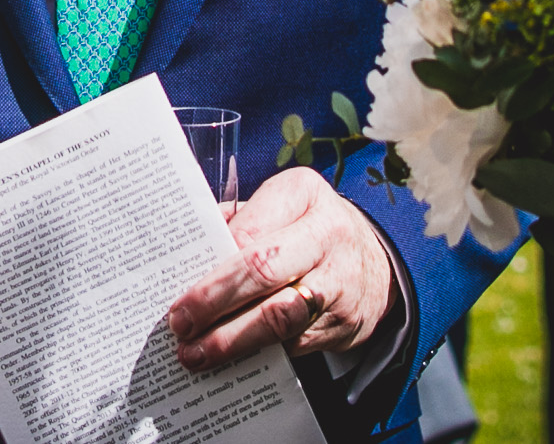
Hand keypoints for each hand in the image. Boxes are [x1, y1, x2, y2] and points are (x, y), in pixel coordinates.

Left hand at [167, 168, 395, 369]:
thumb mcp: (280, 206)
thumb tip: (188, 259)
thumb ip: (239, 223)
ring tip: (196, 353)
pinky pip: (294, 344)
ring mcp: (340, 282)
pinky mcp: (345, 323)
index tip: (179, 293)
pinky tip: (230, 360)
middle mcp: (326, 234)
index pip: (249, 232)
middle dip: (215, 302)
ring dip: (232, 340)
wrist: (375, 263)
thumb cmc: (306, 228)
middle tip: (181, 324)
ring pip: (279, 317)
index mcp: (302, 193)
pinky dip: (258, 354)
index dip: (213, 268)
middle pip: (263, 272)